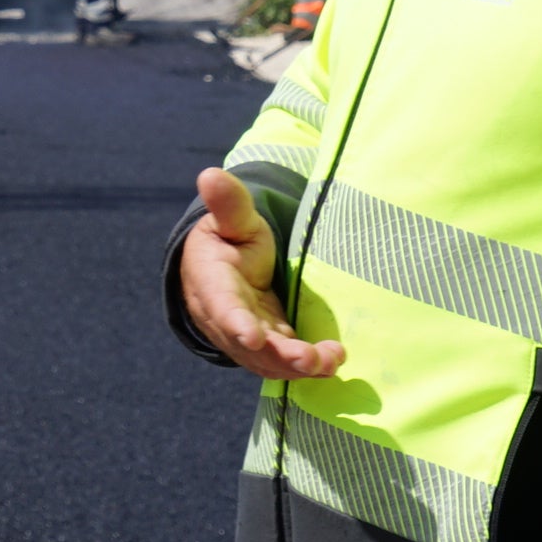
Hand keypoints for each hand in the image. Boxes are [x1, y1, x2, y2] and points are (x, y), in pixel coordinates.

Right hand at [179, 168, 341, 380]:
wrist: (223, 268)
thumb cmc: (230, 237)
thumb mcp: (232, 218)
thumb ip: (228, 203)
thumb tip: (209, 173)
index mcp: (212, 282)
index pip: (222, 305)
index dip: (236, 322)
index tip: (253, 335)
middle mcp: (223, 317)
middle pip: (247, 343)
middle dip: (279, 355)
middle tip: (310, 359)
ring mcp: (243, 336)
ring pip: (265, 360)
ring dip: (296, 366)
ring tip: (331, 361)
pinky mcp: (263, 346)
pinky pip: (279, 363)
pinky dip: (303, 368)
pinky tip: (331, 363)